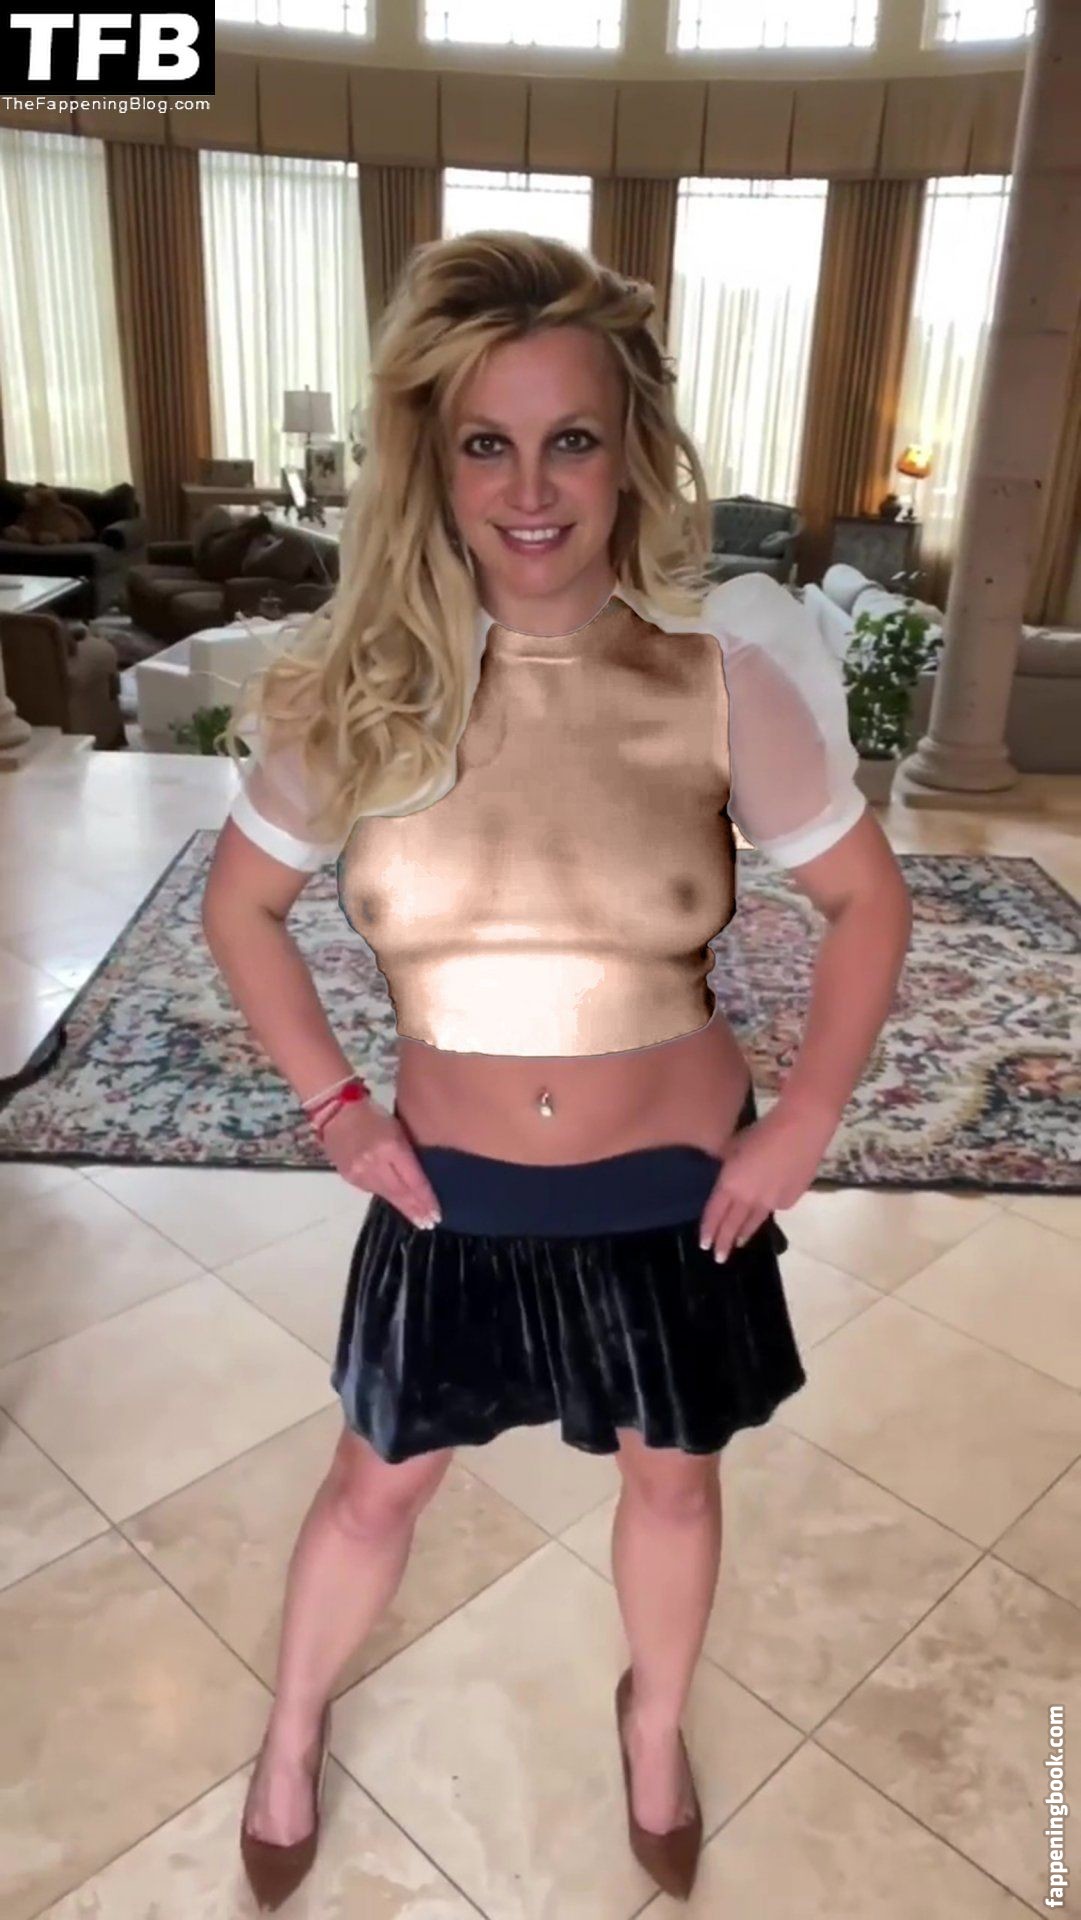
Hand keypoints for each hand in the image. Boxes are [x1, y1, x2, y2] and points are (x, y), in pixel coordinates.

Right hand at [318, 1096, 441, 1229]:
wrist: (335, 1112)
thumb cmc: (372, 1114)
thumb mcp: (397, 1128)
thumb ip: (407, 1153)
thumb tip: (419, 1178)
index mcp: (391, 1147)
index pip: (413, 1179)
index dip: (426, 1199)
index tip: (438, 1213)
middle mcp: (374, 1163)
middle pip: (400, 1193)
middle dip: (417, 1209)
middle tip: (430, 1223)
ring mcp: (359, 1173)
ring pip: (386, 1195)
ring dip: (404, 1208)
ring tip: (418, 1219)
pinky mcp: (349, 1177)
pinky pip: (372, 1190)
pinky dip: (387, 1197)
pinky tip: (397, 1203)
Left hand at [698, 1093, 837, 1261]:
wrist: (802, 1128)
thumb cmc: (764, 1129)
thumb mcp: (735, 1144)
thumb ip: (728, 1162)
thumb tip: (724, 1170)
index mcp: (731, 1183)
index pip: (715, 1212)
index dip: (709, 1229)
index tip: (704, 1244)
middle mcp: (749, 1198)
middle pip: (733, 1224)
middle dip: (724, 1241)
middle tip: (719, 1257)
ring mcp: (772, 1202)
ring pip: (754, 1221)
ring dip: (745, 1233)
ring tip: (739, 1243)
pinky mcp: (791, 1198)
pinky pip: (774, 1208)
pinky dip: (767, 1209)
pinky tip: (766, 1208)